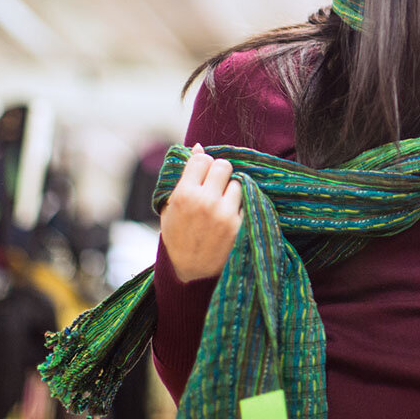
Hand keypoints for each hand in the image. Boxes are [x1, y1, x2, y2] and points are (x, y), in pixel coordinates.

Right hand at [159, 143, 242, 281]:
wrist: (191, 271)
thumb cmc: (178, 235)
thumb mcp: (171, 207)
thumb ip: (184, 176)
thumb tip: (199, 147)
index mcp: (184, 195)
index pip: (203, 159)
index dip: (203, 165)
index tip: (203, 175)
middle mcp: (206, 202)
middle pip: (224, 165)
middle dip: (220, 173)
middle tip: (216, 186)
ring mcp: (225, 214)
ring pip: (238, 183)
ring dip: (232, 190)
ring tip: (222, 205)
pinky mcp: (241, 225)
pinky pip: (247, 201)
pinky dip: (240, 206)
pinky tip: (230, 217)